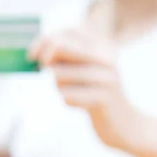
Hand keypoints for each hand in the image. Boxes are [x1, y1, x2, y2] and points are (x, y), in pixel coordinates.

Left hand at [28, 29, 142, 149]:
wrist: (124, 124)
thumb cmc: (94, 94)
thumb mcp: (82, 70)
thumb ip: (63, 57)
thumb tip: (36, 52)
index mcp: (103, 46)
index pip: (68, 31)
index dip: (44, 40)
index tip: (32, 55)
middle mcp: (106, 57)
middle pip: (60, 47)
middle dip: (45, 59)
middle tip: (45, 70)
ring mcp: (106, 77)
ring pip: (59, 74)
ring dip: (59, 86)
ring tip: (73, 92)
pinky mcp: (102, 98)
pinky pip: (66, 95)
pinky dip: (68, 101)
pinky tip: (81, 105)